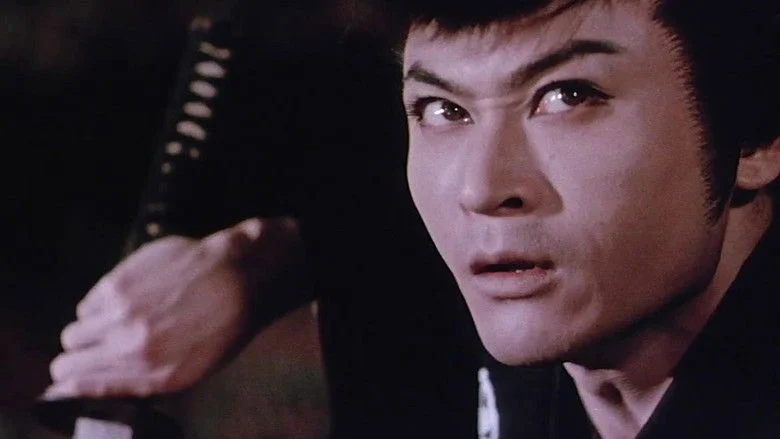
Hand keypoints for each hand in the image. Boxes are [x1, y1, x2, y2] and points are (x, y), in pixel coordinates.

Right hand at [43, 217, 303, 398]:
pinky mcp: (119, 282)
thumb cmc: (222, 326)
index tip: (68, 382)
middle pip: (69, 360)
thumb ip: (143, 381)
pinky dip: (103, 304)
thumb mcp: (190, 371)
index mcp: (151, 375)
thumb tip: (100, 385)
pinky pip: (89, 302)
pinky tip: (129, 299)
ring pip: (76, 330)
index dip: (70, 386)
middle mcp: (131, 347)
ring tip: (120, 321)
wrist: (239, 279)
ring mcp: (122, 313)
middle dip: (77, 359)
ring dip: (91, 330)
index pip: (82, 388)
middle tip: (91, 351)